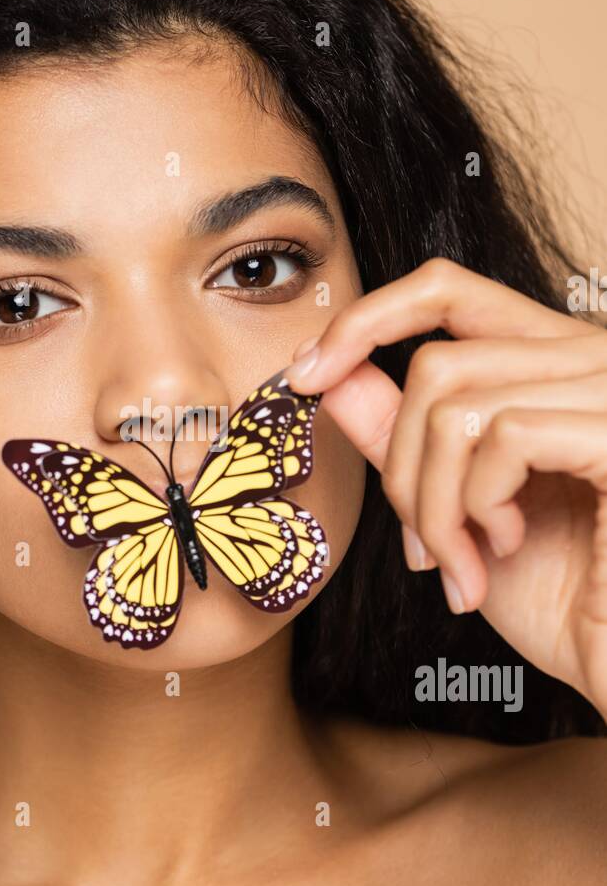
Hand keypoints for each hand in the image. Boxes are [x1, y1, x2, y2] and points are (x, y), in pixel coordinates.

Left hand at [284, 257, 606, 718]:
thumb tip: (332, 377)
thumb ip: (401, 436)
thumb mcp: (455, 507)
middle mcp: (589, 356)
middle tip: (422, 549)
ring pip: (456, 405)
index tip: (306, 376)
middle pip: (435, 365)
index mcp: (550, 362)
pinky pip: (504, 435)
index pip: (446, 289)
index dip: (367, 320)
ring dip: (434, 504)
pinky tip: (504, 546)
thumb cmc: (560, 595)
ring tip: (463, 562)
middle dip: (402, 470)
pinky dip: (478, 504)